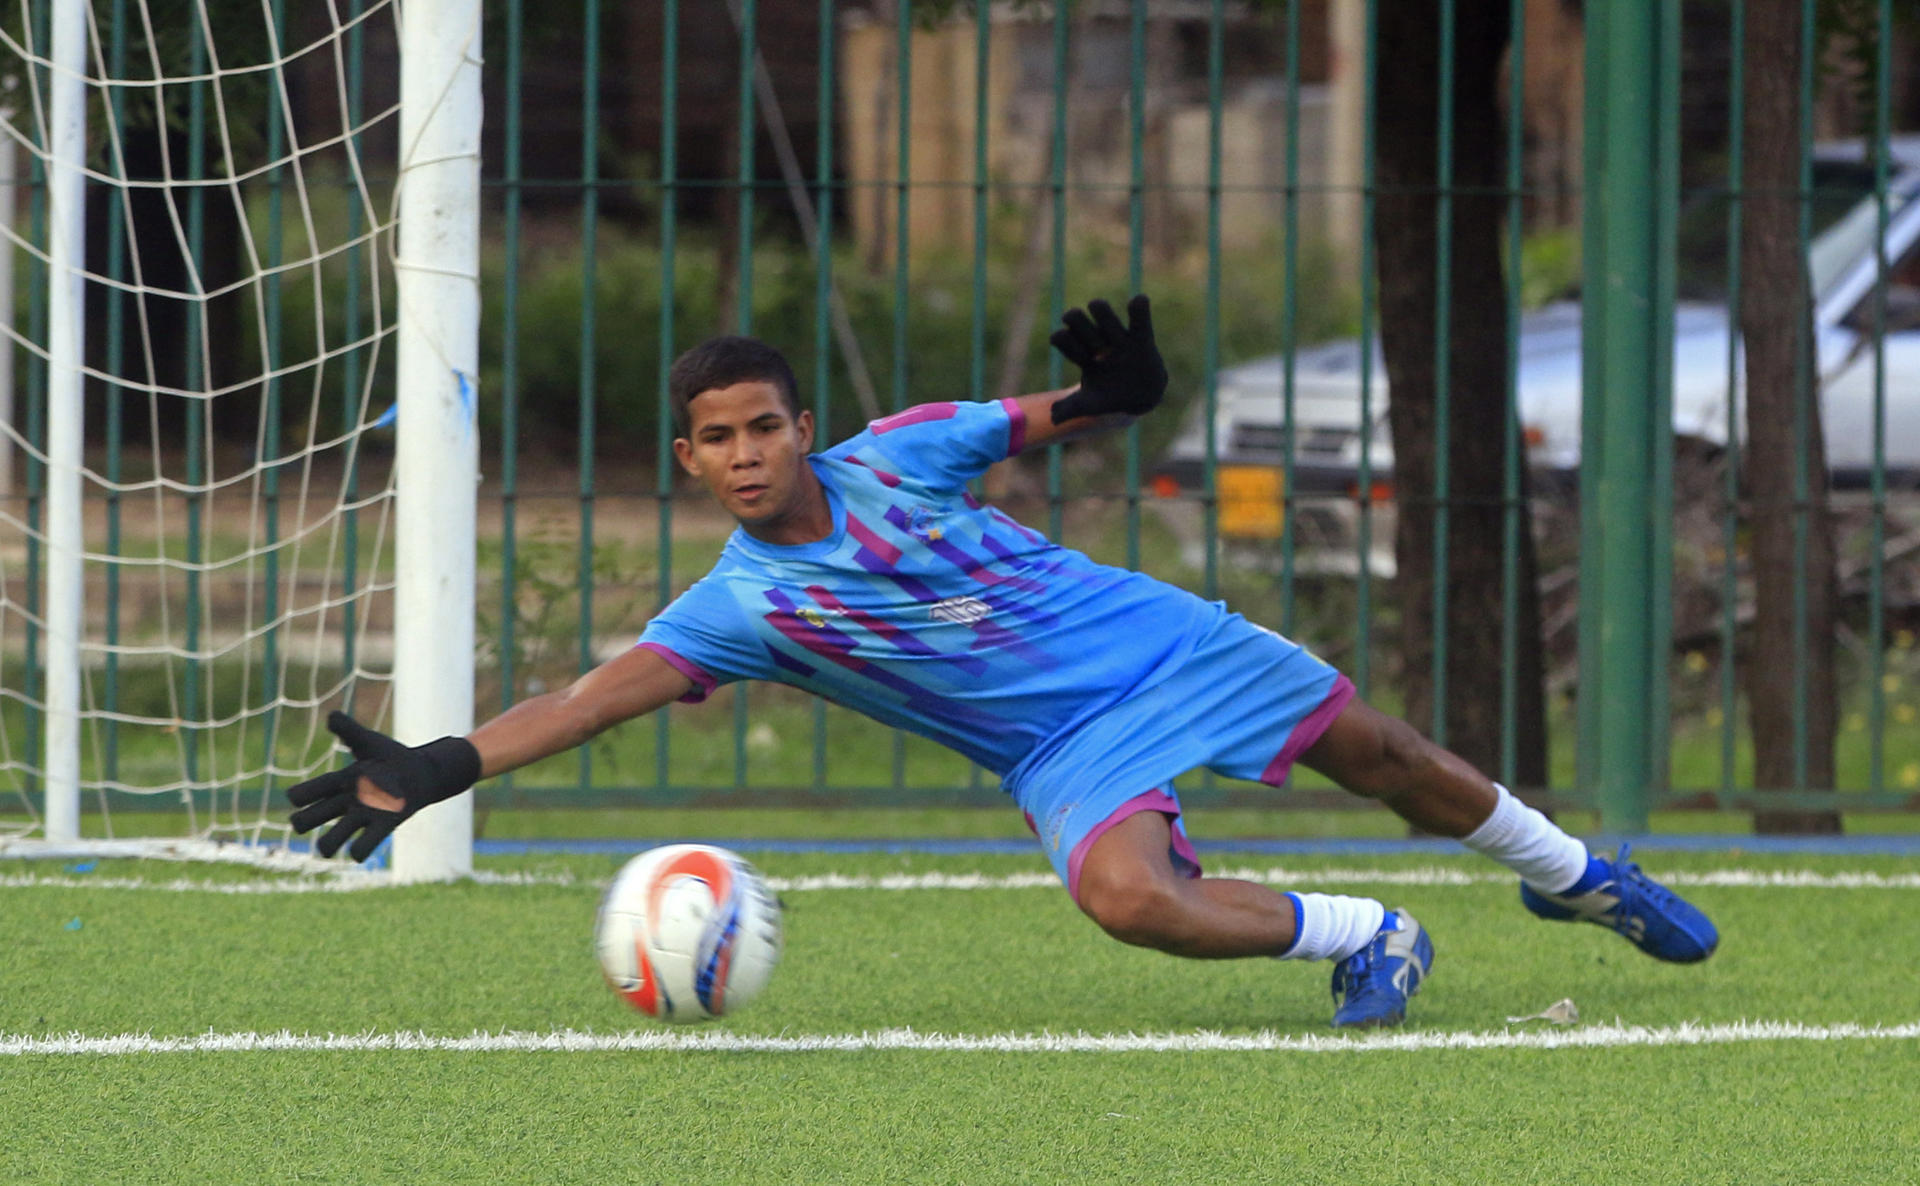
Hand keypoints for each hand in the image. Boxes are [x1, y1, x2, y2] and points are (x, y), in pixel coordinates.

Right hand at [286, 711, 481, 861]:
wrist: (421, 772)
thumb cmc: (388, 757)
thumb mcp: (368, 742)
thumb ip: (349, 730)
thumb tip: (331, 716)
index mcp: (338, 783)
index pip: (305, 794)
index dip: (299, 796)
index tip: (297, 796)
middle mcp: (344, 803)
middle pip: (309, 819)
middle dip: (303, 822)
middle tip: (304, 821)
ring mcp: (362, 816)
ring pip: (332, 839)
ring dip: (327, 844)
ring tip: (326, 847)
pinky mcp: (383, 826)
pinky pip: (365, 844)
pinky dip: (359, 850)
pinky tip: (357, 851)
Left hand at [1047, 294, 1166, 423]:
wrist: (1140, 399)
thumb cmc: (1111, 398)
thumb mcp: (1091, 405)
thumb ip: (1071, 409)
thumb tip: (1052, 418)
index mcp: (1080, 353)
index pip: (1062, 338)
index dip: (1066, 343)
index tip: (1082, 359)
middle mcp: (1095, 340)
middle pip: (1076, 319)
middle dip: (1077, 322)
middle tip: (1093, 344)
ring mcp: (1117, 337)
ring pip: (1102, 313)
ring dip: (1102, 314)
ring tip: (1108, 329)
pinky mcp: (1141, 338)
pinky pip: (1139, 318)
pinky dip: (1139, 308)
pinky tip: (1138, 301)